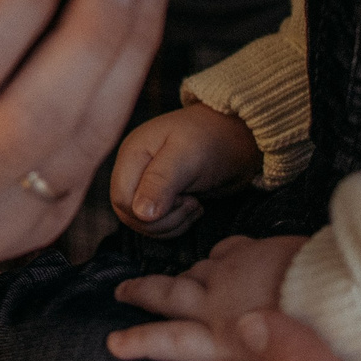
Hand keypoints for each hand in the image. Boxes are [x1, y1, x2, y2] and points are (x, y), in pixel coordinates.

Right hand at [109, 234, 308, 360]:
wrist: (349, 294)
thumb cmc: (324, 346)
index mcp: (224, 343)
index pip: (169, 342)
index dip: (139, 342)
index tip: (115, 342)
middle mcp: (220, 305)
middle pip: (168, 295)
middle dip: (141, 294)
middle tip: (121, 291)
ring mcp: (234, 273)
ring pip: (194, 270)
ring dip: (181, 276)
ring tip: (168, 278)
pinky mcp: (253, 251)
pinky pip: (225, 249)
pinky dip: (218, 255)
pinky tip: (219, 256)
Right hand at [110, 104, 260, 235]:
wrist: (239, 137)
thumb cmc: (213, 139)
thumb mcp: (186, 157)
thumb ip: (160, 183)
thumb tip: (140, 214)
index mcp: (133, 154)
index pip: (122, 200)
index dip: (148, 212)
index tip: (181, 199)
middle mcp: (135, 169)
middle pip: (129, 214)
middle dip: (162, 220)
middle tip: (191, 203)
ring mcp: (148, 183)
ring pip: (143, 223)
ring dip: (172, 223)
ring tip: (195, 204)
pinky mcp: (163, 195)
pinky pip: (158, 223)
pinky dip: (177, 223)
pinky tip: (194, 206)